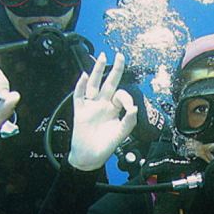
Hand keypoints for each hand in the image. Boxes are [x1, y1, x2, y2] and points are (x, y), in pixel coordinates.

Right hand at [67, 52, 137, 170]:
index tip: (129, 108)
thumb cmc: (105, 146)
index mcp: (114, 109)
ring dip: (97, 71)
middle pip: (109, 83)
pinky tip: (84, 76)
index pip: (121, 95)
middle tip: (120, 55)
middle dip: (115, 70)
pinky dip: (80, 86)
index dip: (126, 98)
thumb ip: (128, 121)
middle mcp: (103, 105)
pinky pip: (79, 96)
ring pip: (94, 85)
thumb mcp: (120, 134)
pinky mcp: (80, 111)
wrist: (89, 157)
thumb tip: (133, 108)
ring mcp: (91, 106)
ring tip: (102, 57)